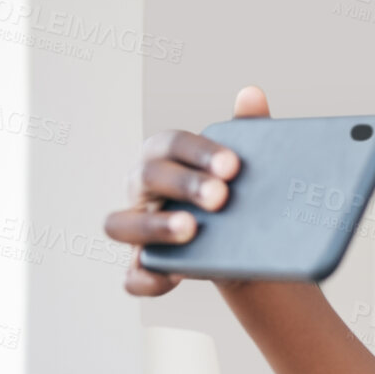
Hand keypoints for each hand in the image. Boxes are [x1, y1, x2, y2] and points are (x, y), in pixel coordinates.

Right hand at [102, 85, 270, 295]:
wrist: (247, 245)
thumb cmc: (238, 193)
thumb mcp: (245, 167)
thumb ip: (247, 131)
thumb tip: (252, 94)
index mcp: (165, 156)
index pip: (171, 143)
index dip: (199, 153)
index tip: (233, 165)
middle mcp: (142, 188)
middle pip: (147, 177)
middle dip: (183, 184)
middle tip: (222, 197)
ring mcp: (138, 228)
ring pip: (122, 224)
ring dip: (155, 226)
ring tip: (191, 229)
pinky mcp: (143, 266)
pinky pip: (131, 276)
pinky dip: (145, 279)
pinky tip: (174, 279)